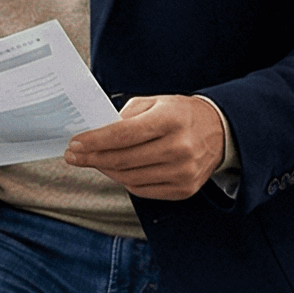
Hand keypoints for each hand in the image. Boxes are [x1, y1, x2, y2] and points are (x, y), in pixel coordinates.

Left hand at [65, 95, 225, 200]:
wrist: (220, 131)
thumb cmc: (180, 114)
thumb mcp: (154, 102)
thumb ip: (124, 116)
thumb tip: (94, 134)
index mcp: (171, 120)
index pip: (123, 134)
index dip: (94, 141)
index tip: (74, 143)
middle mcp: (180, 148)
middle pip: (123, 159)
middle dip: (92, 158)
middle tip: (73, 156)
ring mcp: (184, 172)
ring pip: (130, 178)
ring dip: (104, 170)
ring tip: (92, 161)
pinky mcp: (184, 189)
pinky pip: (142, 190)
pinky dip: (123, 181)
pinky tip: (113, 170)